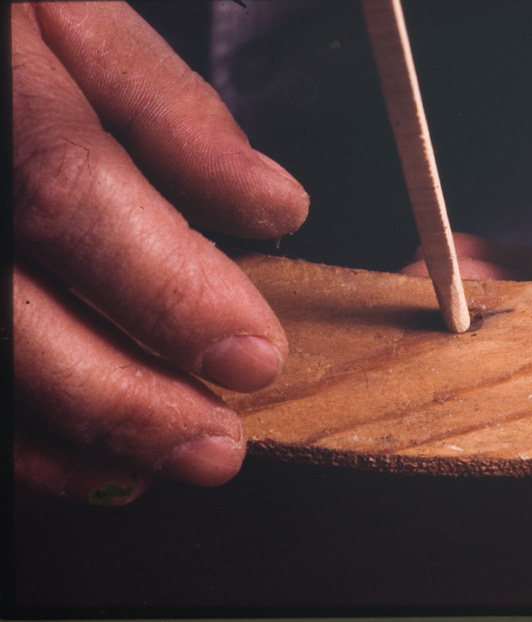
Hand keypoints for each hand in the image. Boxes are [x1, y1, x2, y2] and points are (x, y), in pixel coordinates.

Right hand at [13, 3, 308, 503]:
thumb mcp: (69, 13)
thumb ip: (167, 107)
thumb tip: (270, 204)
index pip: (71, 194)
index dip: (170, 288)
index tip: (254, 354)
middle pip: (11, 312)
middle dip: (125, 399)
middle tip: (216, 444)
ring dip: (75, 437)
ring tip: (165, 463)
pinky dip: (27, 441)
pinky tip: (89, 461)